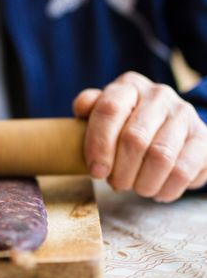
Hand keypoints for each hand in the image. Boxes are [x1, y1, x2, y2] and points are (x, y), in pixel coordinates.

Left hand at [73, 71, 206, 201]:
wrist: (167, 130)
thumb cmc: (124, 125)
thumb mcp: (102, 114)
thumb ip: (88, 108)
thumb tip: (83, 106)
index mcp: (128, 86)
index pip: (110, 110)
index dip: (98, 145)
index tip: (96, 171)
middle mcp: (158, 95)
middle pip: (135, 138)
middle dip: (120, 170)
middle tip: (115, 184)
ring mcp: (184, 114)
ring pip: (160, 157)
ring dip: (143, 182)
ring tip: (136, 188)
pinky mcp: (204, 138)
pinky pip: (183, 170)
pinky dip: (166, 188)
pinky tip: (157, 191)